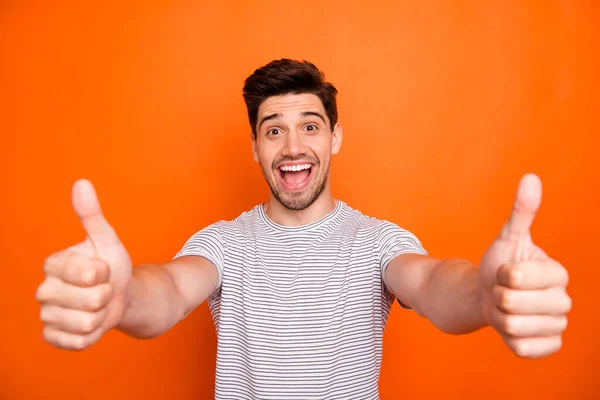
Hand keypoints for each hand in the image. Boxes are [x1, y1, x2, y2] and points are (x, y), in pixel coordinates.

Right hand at [35, 180, 131, 349]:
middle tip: (103, 289)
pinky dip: (95, 335)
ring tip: (99, 306)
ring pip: (87, 323)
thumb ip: (92, 214)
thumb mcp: (107, 240)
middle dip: (107, 296)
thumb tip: (81, 183)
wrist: (118, 296)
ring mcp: (47, 315)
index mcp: (54, 264)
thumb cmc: (111, 266)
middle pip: (91, 301)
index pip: (89, 273)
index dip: (105, 273)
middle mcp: (44, 290)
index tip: (103, 268)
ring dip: (102, 316)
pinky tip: (92, 322)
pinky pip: (79, 342)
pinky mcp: (53, 337)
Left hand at [479, 174, 571, 357]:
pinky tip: (512, 327)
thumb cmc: (500, 266)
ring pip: (513, 327)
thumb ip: (521, 212)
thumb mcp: (507, 238)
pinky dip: (508, 338)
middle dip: (497, 296)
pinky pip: (522, 348)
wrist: (491, 298)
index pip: (516, 277)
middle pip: (511, 303)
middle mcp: (564, 301)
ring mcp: (558, 326)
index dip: (501, 274)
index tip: (505, 272)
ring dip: (499, 317)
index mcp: (558, 273)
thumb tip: (530, 178)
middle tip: (503, 292)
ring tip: (506, 309)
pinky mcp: (548, 347)